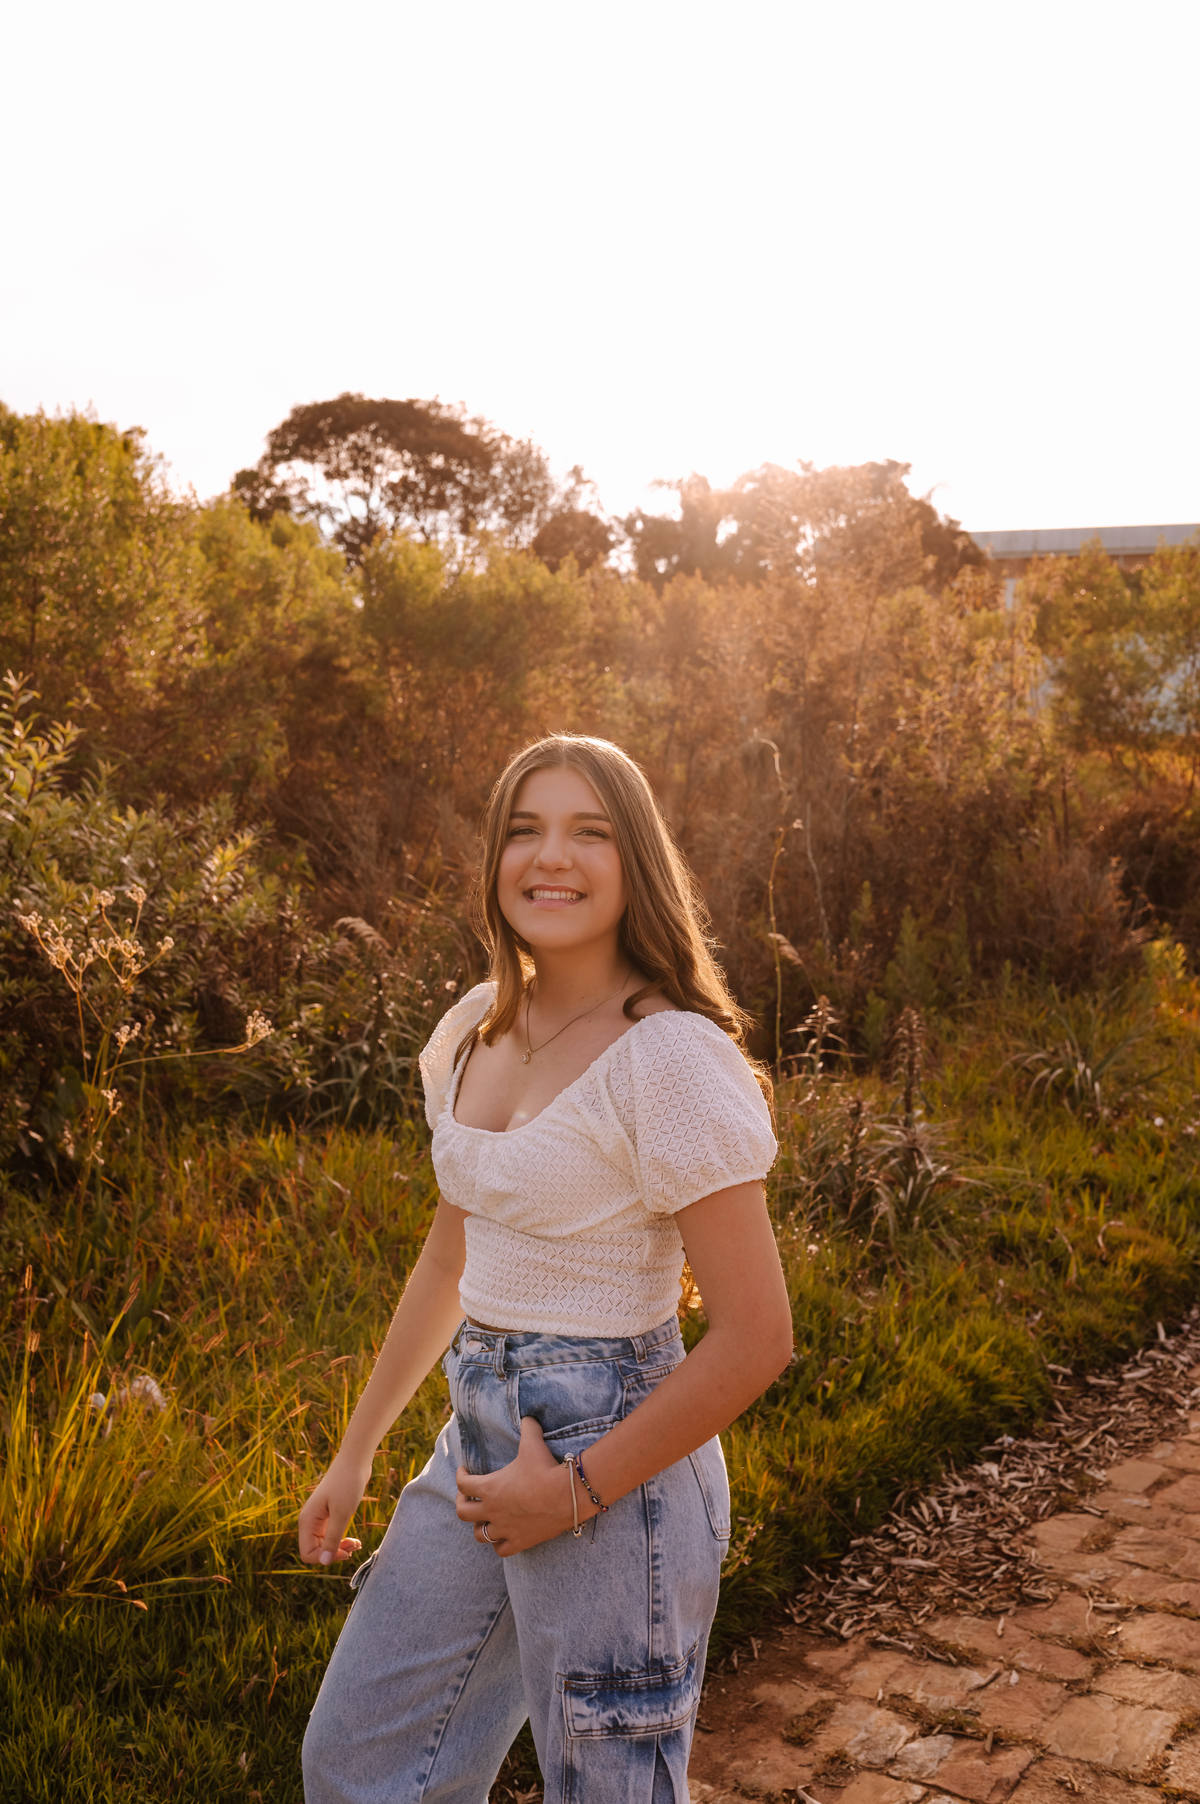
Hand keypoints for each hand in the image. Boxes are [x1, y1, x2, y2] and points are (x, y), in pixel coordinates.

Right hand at [298, 1451, 369, 1565]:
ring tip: (357, 1544)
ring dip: (340, 1548)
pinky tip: (355, 1540)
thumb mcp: (342, 1514)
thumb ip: (332, 1539)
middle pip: (316, 1552)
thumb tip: (324, 1563)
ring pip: (325, 1545)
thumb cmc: (347, 1484)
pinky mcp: (329, 1515)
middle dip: (334, 1553)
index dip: (325, 1558)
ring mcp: (319, 1518)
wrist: (355, 1460)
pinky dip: (342, 1540)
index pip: (307, 1554)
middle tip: (354, 1547)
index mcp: (307, 1521)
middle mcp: (309, 1521)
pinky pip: (331, 1536)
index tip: (345, 1552)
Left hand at [455, 1418, 587, 1555]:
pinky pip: (502, 1550)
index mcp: (489, 1488)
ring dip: (479, 1527)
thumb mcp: (533, 1443)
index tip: (464, 1470)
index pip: (463, 1484)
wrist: (567, 1495)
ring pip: (480, 1535)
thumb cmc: (546, 1468)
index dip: (460, 1476)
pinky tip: (502, 1538)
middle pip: (463, 1513)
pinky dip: (499, 1544)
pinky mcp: (521, 1541)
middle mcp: (492, 1510)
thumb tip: (528, 1417)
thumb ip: (527, 1428)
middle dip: (462, 1504)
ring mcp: (505, 1528)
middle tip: (467, 1498)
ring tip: (483, 1520)